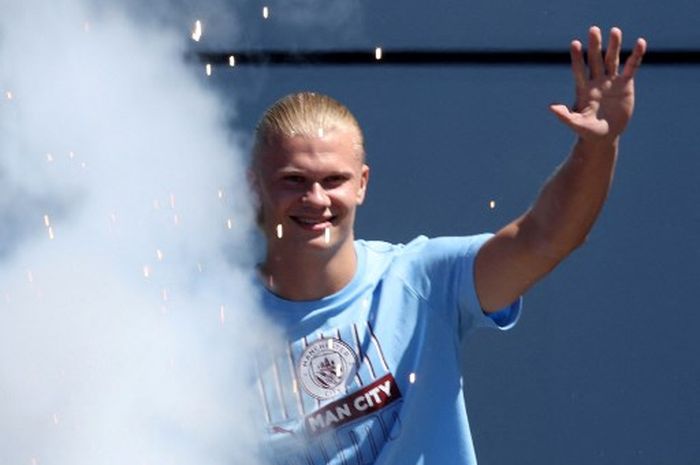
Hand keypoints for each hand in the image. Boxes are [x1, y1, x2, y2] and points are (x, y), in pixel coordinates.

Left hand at [549, 26, 646, 142]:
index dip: (578, 58)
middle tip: (593, 29)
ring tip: (615, 30)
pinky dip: (635, 56)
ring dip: (613, 46)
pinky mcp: (625, 84)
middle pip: (595, 60)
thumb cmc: (587, 131)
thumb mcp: (576, 124)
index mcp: (583, 90)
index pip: (579, 70)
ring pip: (612, 60)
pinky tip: (640, 42)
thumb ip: (564, 116)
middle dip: (594, 46)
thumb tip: (551, 107)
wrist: (604, 136)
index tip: (575, 44)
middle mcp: (596, 82)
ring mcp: (611, 82)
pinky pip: (631, 67)